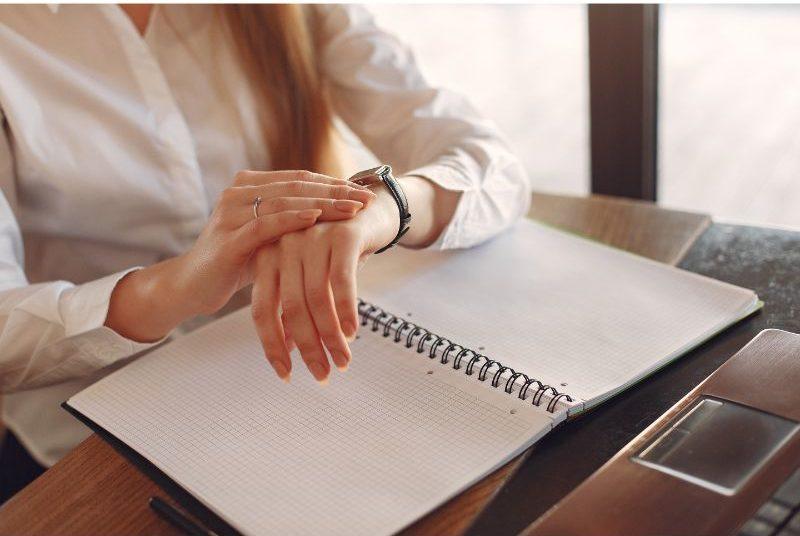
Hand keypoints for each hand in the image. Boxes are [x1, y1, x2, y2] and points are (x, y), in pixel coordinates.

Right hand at [176, 170, 376, 315]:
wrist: (192, 286)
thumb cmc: (236, 262)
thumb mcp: (269, 237)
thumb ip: (294, 221)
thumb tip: (340, 214)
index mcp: (249, 186)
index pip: (300, 179)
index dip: (334, 184)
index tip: (365, 192)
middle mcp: (238, 192)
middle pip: (296, 186)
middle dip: (335, 192)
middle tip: (366, 199)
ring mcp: (231, 213)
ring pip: (285, 202)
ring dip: (322, 204)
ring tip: (351, 209)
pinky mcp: (228, 238)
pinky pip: (265, 225)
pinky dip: (292, 220)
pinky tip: (316, 219)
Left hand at [250, 184, 398, 382]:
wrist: (371, 209)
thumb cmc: (336, 249)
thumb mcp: (311, 277)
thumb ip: (294, 307)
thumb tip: (287, 348)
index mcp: (268, 256)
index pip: (262, 309)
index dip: (272, 345)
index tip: (286, 373)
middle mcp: (285, 245)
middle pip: (289, 307)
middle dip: (306, 347)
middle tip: (321, 374)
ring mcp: (312, 237)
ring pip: (316, 298)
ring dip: (330, 335)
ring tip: (342, 360)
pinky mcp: (341, 235)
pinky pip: (341, 281)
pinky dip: (346, 310)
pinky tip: (352, 332)